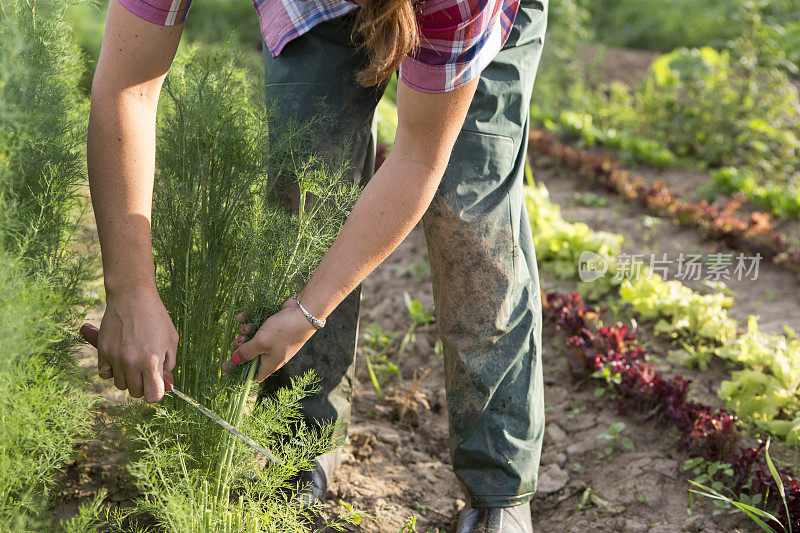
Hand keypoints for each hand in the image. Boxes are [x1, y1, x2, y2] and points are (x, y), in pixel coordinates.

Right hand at [98, 286, 177, 401]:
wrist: (131, 297)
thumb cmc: (156, 317)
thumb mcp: (171, 339)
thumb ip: (169, 362)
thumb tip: (164, 380)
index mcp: (152, 361)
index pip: (153, 396)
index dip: (157, 393)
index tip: (158, 385)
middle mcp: (132, 363)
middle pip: (136, 393)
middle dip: (144, 386)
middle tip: (147, 372)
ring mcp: (115, 358)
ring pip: (120, 385)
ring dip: (128, 378)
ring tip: (134, 363)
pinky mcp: (102, 351)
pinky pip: (105, 374)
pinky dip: (113, 371)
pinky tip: (120, 359)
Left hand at [224, 298, 318, 381]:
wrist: (304, 312)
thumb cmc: (283, 331)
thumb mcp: (261, 342)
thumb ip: (246, 352)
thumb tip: (235, 361)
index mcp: (270, 363)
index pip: (252, 375)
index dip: (238, 371)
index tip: (226, 364)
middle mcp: (272, 354)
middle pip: (251, 356)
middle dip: (240, 348)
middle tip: (237, 341)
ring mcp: (274, 341)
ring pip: (254, 340)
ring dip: (245, 333)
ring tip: (244, 327)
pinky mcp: (275, 328)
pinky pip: (258, 327)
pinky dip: (249, 322)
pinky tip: (242, 316)